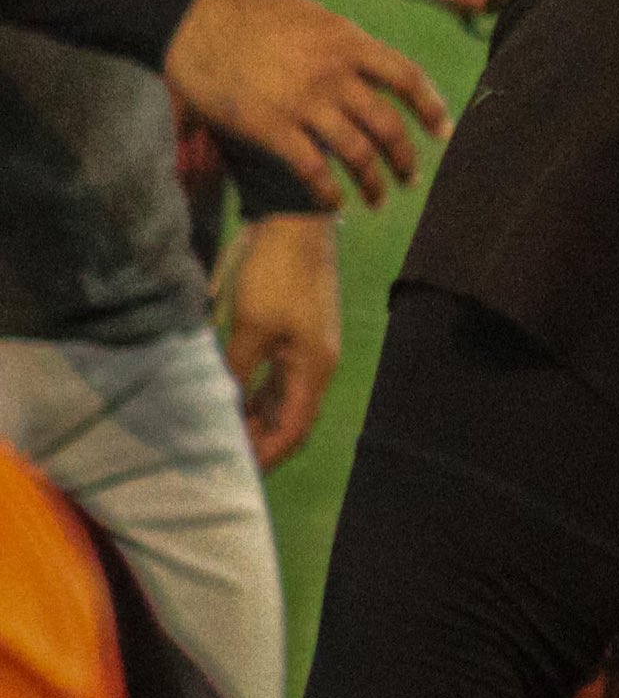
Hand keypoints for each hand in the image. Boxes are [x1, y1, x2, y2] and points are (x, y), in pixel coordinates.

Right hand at [159, 0, 447, 206]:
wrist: (192, 18)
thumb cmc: (251, 13)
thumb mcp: (312, 15)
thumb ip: (345, 41)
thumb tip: (368, 58)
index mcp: (348, 43)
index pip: (406, 78)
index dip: (431, 108)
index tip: (442, 132)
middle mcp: (333, 74)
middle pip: (388, 125)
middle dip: (405, 158)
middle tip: (411, 177)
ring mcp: (303, 102)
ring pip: (357, 153)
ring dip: (374, 182)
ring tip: (380, 199)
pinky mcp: (270, 126)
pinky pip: (313, 168)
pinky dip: (330, 191)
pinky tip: (336, 203)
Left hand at [215, 213, 339, 465]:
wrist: (296, 225)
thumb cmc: (276, 275)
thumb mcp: (250, 327)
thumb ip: (237, 372)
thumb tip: (220, 408)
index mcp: (314, 368)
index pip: (294, 430)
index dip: (267, 456)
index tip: (235, 472)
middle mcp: (318, 366)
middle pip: (292, 420)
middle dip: (261, 443)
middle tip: (220, 458)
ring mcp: (310, 351)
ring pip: (285, 401)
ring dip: (257, 420)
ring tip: (221, 434)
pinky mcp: (299, 337)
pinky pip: (280, 380)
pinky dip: (258, 396)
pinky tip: (232, 400)